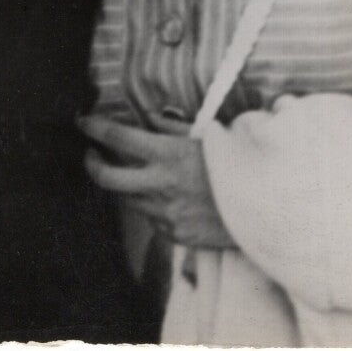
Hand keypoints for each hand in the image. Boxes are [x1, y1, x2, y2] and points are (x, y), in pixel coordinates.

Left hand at [81, 115, 232, 250]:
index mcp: (169, 155)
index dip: (94, 128)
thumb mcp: (208, 139)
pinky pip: (153, 221)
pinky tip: (170, 201)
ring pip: (128, 200)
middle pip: (107, 178)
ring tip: (137, 178)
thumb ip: (174, 130)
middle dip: (92, 165)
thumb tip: (150, 118)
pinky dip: (154, 209)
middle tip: (91, 156)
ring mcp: (167, 213)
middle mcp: (161, 185)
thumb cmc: (239, 167)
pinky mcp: (176, 234)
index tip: (83, 122)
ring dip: (127, 188)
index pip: (118, 138)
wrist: (268, 209)